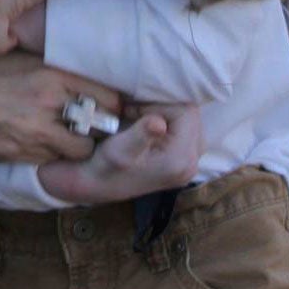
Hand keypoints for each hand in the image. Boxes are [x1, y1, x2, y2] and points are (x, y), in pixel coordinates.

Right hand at [0, 51, 122, 163]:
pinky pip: (54, 159)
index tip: (103, 105)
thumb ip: (54, 66)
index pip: (107, 94)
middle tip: (91, 124)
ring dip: (77, 144)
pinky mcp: (22, 153)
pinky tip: (39, 144)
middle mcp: (51, 100)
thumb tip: (84, 77)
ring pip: (82, 148)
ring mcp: (37, 130)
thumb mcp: (20, 56)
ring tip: (64, 136)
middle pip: (102, 122)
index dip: (109, 103)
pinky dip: (52, 155)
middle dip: (99, 126)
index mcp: (53, 71)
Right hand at [38, 104, 203, 205]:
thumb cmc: (104, 167)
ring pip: (187, 119)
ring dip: (164, 111)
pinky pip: (184, 128)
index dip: (160, 103)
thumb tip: (159, 123)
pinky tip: (146, 125)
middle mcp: (192, 163)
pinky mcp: (182, 159)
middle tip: (135, 112)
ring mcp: (189, 161)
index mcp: (181, 160)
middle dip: (163, 106)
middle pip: (190, 115)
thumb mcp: (118, 150)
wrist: (96, 185)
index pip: (186, 112)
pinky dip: (166, 119)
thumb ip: (141, 135)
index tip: (134, 110)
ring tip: (139, 117)